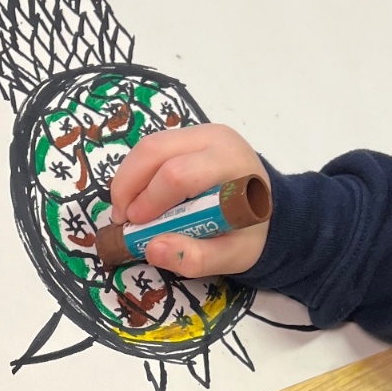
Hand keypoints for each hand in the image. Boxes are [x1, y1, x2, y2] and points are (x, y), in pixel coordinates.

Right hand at [108, 125, 269, 278]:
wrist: (269, 208)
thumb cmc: (250, 230)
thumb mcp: (233, 256)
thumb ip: (196, 258)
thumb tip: (152, 249)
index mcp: (231, 164)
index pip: (178, 174)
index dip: (150, 200)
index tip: (137, 228)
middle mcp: (214, 138)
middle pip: (154, 150)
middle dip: (128, 186)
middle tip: (122, 220)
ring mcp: (199, 132)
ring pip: (147, 147)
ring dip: (127, 180)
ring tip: (126, 212)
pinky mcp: (186, 136)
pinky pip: (150, 149)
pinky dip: (135, 175)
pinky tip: (137, 199)